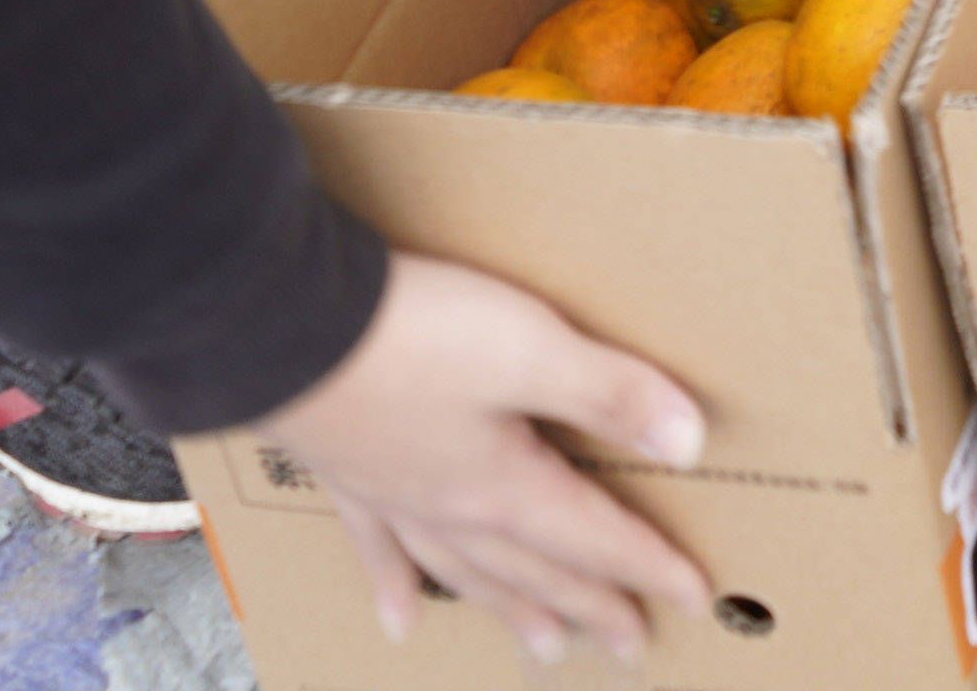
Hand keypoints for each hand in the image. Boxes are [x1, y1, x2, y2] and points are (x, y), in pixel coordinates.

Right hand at [256, 251, 716, 664]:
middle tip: (631, 648)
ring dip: (513, 609)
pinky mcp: (348, 474)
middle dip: (591, 608)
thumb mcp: (530, 348)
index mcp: (504, 486)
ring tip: (544, 647)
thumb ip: (610, 393)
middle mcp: (452, 510)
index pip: (595, 537)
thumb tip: (690, 443)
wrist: (279, 327)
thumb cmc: (406, 336)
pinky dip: (394, 587)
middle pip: (538, 570)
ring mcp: (396, 497)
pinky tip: (400, 621)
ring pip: (469, 573)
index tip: (697, 598)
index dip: (650, 567)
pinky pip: (380, 549)